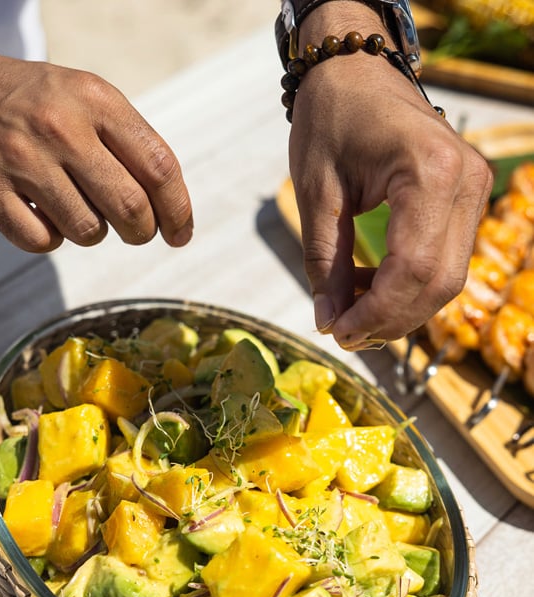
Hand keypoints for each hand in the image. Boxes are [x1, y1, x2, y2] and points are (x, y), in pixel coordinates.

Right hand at [0, 34, 192, 252]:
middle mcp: (60, 127)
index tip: (180, 232)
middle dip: (141, 232)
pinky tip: (42, 213)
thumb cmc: (30, 103)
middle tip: (136, 231)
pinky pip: (45, 243)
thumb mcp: (85, 98)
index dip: (178, 209)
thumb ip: (129, 144)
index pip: (159, 166)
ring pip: (89, 232)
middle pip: (131, 208)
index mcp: (94, 99)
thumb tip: (170, 209)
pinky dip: (51, 238)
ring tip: (74, 206)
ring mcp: (22, 161)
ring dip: (92, 232)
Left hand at [288, 5, 491, 347]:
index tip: (339, 332)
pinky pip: (445, 261)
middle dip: (390, 319)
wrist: (355, 70)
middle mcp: (466, 181)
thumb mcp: (316, 193)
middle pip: (440, 282)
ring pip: (447, 279)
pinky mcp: (467, 199)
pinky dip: (406, 286)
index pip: (413, 268)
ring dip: (398, 307)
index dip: (376, 312)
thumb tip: (328, 323)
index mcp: (430, 170)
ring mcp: (474, 190)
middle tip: (343, 332)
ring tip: (348, 307)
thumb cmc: (331, 118)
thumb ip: (323, 262)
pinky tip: (366, 284)